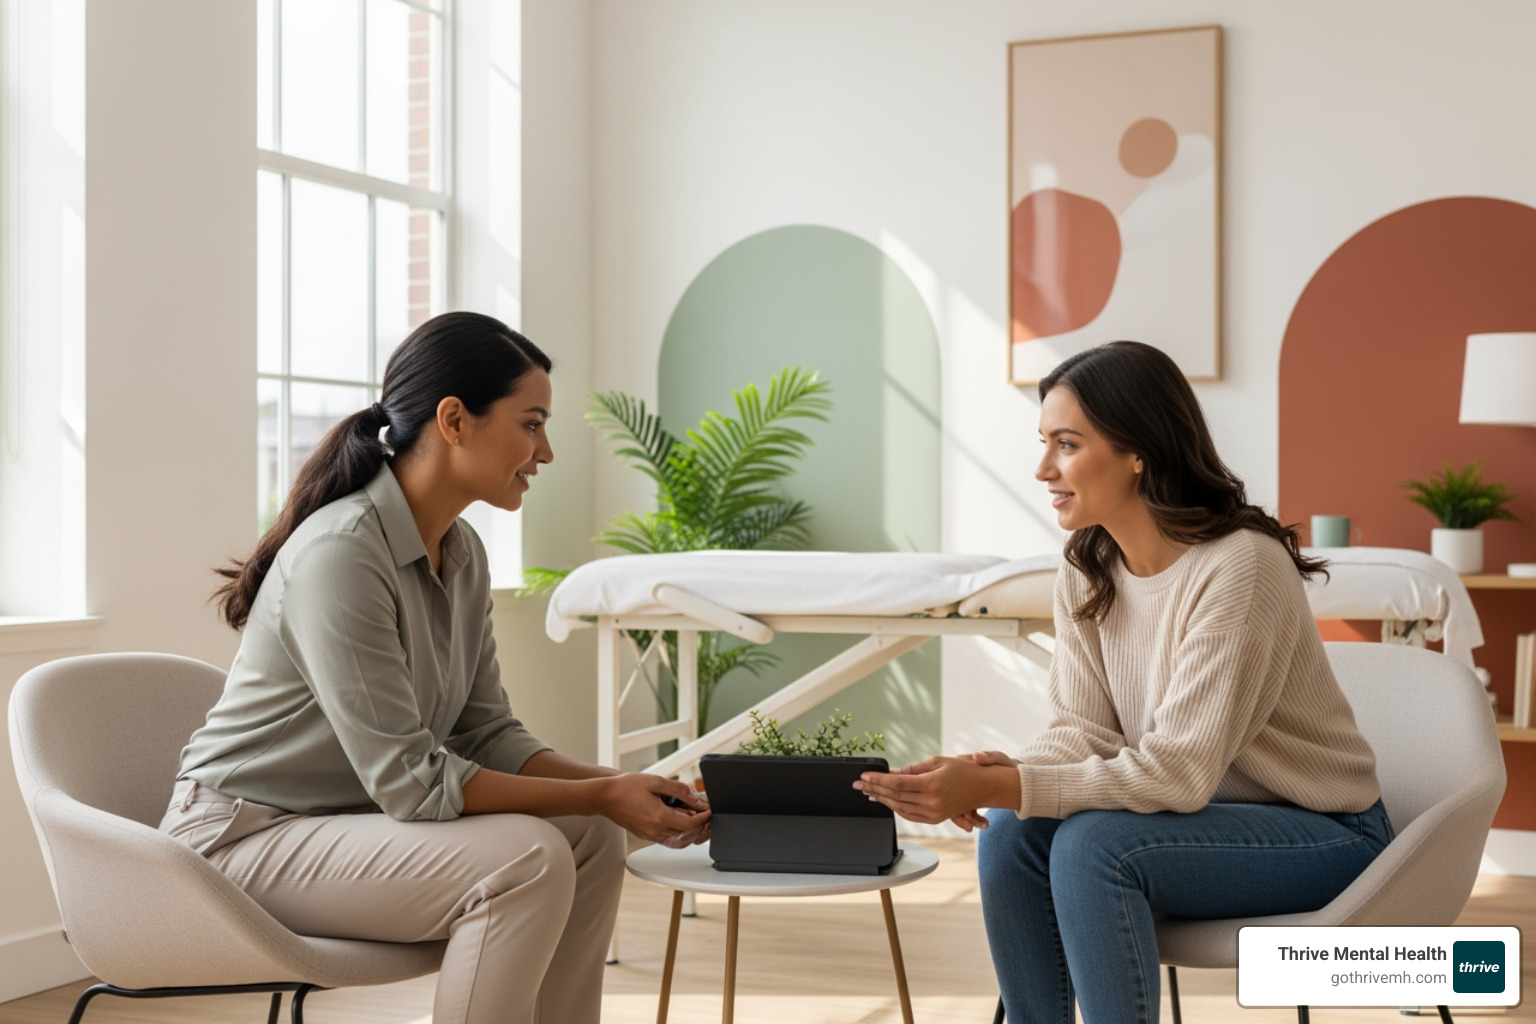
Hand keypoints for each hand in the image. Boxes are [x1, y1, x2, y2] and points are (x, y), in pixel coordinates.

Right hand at [598, 773, 710, 843]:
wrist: (605, 797)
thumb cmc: (626, 787)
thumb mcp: (656, 781)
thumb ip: (678, 789)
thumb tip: (695, 796)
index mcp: (660, 817)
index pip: (691, 824)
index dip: (703, 817)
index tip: (709, 810)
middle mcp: (656, 831)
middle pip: (686, 833)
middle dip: (699, 824)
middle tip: (705, 812)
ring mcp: (650, 835)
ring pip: (677, 837)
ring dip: (688, 828)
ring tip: (691, 813)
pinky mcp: (646, 835)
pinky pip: (667, 837)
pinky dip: (677, 829)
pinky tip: (677, 816)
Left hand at [853, 754, 1019, 825]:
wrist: (984, 787)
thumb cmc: (963, 770)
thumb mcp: (937, 762)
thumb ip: (913, 769)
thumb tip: (892, 773)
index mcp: (931, 784)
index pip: (897, 783)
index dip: (878, 780)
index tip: (864, 776)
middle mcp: (932, 802)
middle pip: (895, 797)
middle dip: (874, 790)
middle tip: (858, 785)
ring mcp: (934, 813)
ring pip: (900, 808)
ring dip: (882, 800)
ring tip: (868, 792)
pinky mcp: (935, 818)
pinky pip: (910, 816)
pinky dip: (896, 809)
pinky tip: (886, 802)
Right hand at [948, 752, 1022, 830]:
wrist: (1012, 776)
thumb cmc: (1004, 765)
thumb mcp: (998, 759)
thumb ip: (989, 756)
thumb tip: (976, 757)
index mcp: (960, 766)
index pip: (947, 778)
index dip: (950, 791)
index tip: (964, 805)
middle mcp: (957, 780)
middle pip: (947, 798)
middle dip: (958, 814)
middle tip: (969, 825)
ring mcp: (962, 792)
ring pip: (955, 808)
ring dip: (966, 820)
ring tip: (983, 824)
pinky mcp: (969, 801)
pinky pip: (965, 813)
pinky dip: (973, 821)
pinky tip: (984, 824)